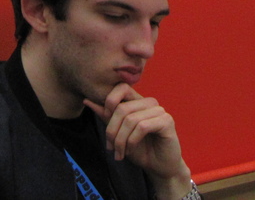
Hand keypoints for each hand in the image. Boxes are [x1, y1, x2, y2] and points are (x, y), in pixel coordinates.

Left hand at [84, 84, 191, 199]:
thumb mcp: (119, 132)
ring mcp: (159, 110)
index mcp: (138, 101)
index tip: (105, 121)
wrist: (159, 168)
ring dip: (121, 140)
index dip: (109, 101)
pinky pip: (142, 127)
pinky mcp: (167, 121)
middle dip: (111, 130)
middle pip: (122, 108)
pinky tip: (130, 151)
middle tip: (110, 147)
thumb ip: (106, 116)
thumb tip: (87, 100)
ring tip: (119, 153)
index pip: (121, 87)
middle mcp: (149, 102)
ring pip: (130, 119)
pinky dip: (132, 141)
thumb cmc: (140, 149)